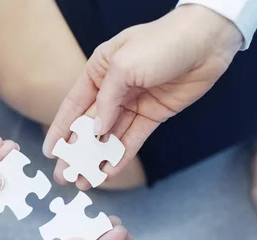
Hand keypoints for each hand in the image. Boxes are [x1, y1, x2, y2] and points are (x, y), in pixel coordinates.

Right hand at [44, 5, 241, 188]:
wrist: (206, 41)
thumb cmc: (162, 42)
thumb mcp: (124, 64)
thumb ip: (106, 100)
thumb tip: (96, 131)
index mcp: (99, 70)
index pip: (73, 104)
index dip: (60, 130)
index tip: (49, 153)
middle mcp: (113, 89)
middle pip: (89, 126)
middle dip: (76, 152)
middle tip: (65, 175)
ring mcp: (133, 103)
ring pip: (110, 137)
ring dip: (96, 159)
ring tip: (84, 181)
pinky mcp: (153, 114)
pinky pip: (133, 139)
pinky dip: (122, 156)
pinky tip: (109, 171)